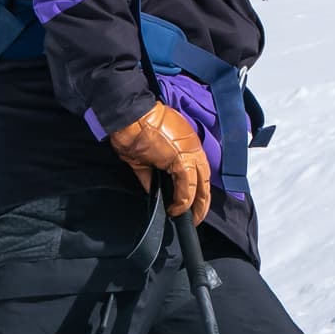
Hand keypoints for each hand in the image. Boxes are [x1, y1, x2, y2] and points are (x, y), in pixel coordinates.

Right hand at [106, 101, 211, 222]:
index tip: (192, 202)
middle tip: (196, 217)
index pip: (197, 170)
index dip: (197, 188)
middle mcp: (192, 148)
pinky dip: (182, 202)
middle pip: (204, 180)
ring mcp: (190, 153)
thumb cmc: (135, 128)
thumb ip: (149, 174)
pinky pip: (187, 187)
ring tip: (191, 218)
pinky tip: (176, 210)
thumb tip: (151, 189)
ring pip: (200, 185)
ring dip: (196, 205)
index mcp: (186, 144)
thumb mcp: (143, 155)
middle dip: (202, 201)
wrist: (130, 115)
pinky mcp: (182, 161)